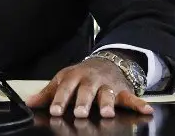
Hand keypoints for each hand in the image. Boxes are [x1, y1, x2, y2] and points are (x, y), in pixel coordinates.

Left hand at [25, 58, 153, 118]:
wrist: (106, 62)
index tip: (55, 110)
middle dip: (83, 101)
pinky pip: (132, 97)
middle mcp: (91, 80)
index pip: (65, 88)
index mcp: (74, 77)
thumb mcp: (64, 80)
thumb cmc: (82, 75)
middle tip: (80, 112)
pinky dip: (139, 103)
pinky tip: (145, 109)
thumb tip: (29, 103)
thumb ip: (48, 94)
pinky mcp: (122, 91)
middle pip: (86, 91)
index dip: (60, 99)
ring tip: (106, 112)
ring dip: (107, 102)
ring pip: (107, 94)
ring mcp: (107, 85)